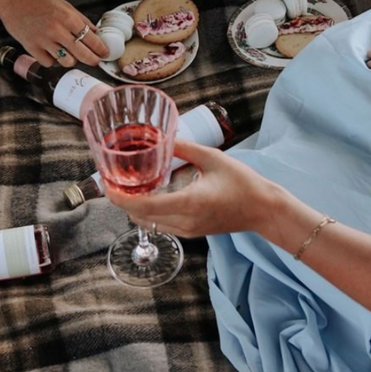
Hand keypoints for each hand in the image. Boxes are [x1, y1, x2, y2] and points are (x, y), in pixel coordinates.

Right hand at [0, 0, 107, 67]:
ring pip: (67, 62)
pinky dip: (52, 60)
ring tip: (70, 53)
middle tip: (94, 61)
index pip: (92, 40)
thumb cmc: (38, 0)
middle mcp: (57, 30)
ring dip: (71, 60)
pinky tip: (52, 51)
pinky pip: (49, 63)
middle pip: (83, 55)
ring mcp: (44, 41)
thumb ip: (81, 20)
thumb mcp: (64, 5)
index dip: (101, 49)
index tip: (104, 53)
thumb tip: (95, 33)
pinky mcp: (31, 48)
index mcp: (68, 18)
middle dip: (92, 60)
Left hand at [106, 140, 285, 237]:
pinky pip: (161, 225)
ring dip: (134, 208)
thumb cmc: (243, 182)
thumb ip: (184, 148)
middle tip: (112, 181)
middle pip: (140, 217)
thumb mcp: (213, 158)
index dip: (120, 198)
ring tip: (128, 186)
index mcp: (189, 203)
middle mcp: (185, 222)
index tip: (106, 185)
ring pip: (149, 223)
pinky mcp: (191, 233)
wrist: (264, 209)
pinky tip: (149, 195)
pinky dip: (148, 212)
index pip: (144, 207)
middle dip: (122, 201)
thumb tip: (161, 138)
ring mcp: (188, 231)